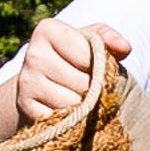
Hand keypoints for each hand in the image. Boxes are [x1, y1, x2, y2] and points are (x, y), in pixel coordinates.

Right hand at [12, 18, 127, 128]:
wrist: (42, 79)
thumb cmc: (73, 55)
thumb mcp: (90, 40)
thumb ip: (109, 38)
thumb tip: (124, 48)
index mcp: (47, 30)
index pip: (87, 55)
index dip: (99, 66)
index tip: (95, 67)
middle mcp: (32, 54)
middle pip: (81, 83)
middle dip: (93, 90)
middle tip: (90, 87)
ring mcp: (25, 82)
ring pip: (71, 104)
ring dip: (83, 107)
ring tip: (81, 99)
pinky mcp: (25, 107)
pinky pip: (58, 120)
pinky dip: (68, 120)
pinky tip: (67, 111)